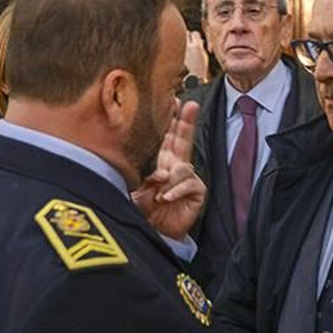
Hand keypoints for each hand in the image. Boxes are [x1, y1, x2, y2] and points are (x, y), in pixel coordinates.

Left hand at [131, 100, 206, 237]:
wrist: (154, 232)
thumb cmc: (142, 209)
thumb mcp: (136, 187)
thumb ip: (144, 174)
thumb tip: (159, 171)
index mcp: (160, 160)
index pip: (166, 136)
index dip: (170, 119)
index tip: (171, 100)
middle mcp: (175, 165)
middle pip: (183, 139)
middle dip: (186, 121)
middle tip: (190, 105)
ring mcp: (187, 178)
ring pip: (183, 167)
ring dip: (168, 180)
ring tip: (157, 193)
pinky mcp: (196, 191)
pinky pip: (189, 184)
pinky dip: (175, 191)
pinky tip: (165, 198)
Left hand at [184, 31, 210, 84]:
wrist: (195, 74)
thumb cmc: (202, 64)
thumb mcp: (204, 54)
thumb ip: (201, 46)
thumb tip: (200, 40)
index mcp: (197, 46)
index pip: (195, 33)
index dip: (196, 35)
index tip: (198, 38)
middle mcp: (189, 46)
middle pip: (187, 33)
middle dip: (190, 35)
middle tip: (192, 39)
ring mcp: (184, 50)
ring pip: (184, 39)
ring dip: (186, 40)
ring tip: (189, 44)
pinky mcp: (181, 53)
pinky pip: (182, 46)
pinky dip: (184, 46)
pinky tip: (188, 51)